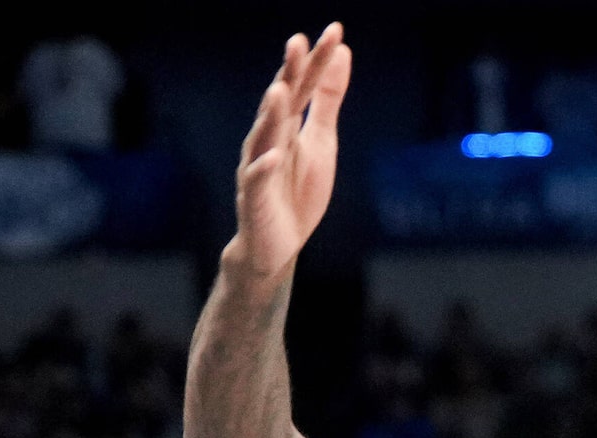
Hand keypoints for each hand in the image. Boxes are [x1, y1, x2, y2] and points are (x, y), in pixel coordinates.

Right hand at [228, 24, 349, 280]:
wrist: (276, 247)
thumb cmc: (296, 191)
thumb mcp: (321, 141)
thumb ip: (328, 100)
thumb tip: (341, 53)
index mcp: (287, 125)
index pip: (303, 86)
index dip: (316, 61)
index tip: (334, 31)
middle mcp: (269, 141)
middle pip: (281, 104)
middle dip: (289, 74)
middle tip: (297, 42)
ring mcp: (259, 169)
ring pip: (263, 137)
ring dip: (271, 114)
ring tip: (280, 90)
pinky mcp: (255, 202)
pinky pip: (256, 182)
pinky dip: (263, 169)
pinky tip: (273, 156)